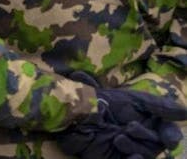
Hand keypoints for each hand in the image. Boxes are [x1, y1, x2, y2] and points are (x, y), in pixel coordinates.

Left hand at [55, 72, 185, 157]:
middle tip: (129, 128)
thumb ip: (160, 106)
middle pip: (157, 145)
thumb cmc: (103, 102)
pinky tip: (130, 157)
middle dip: (146, 137)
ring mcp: (128, 150)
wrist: (77, 113)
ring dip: (135, 147)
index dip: (171, 136)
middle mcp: (141, 137)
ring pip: (145, 155)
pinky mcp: (114, 158)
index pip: (168, 134)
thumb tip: (186, 112)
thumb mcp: (133, 99)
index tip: (168, 138)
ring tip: (118, 137)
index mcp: (148, 122)